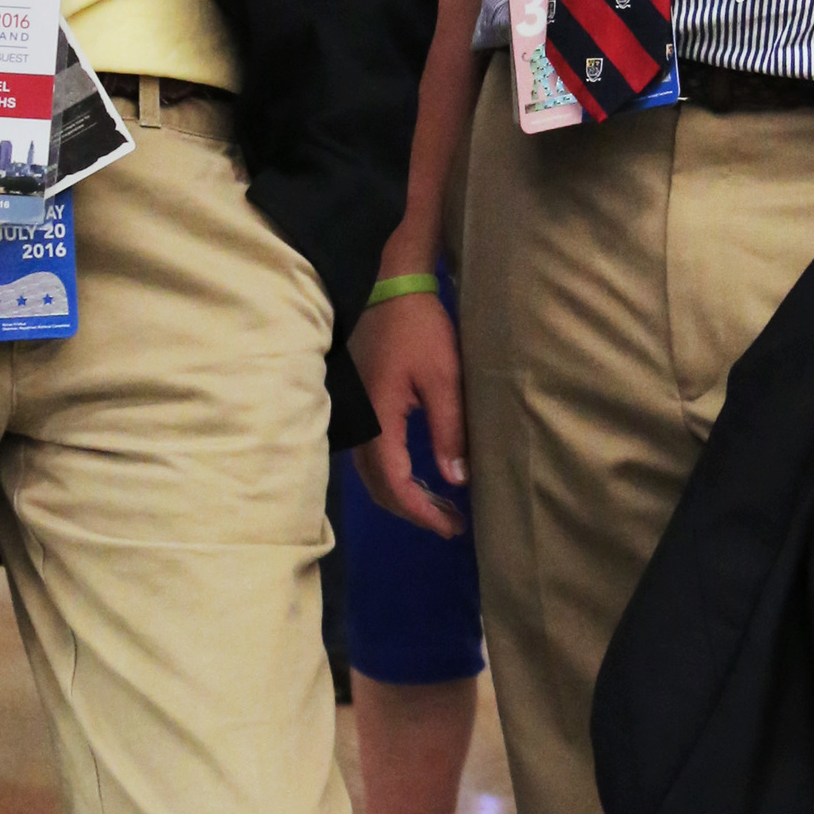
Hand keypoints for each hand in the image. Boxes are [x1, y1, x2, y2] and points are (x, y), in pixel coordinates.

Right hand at [351, 283, 468, 534]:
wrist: (388, 287)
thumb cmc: (418, 328)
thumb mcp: (444, 378)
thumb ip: (449, 430)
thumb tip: (456, 480)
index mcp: (378, 423)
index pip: (394, 486)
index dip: (422, 512)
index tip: (452, 526)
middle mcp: (360, 427)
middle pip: (379, 488)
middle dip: (414, 511)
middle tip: (451, 523)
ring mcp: (356, 417)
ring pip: (372, 475)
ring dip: (403, 496)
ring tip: (440, 506)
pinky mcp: (360, 408)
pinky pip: (371, 457)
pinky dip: (394, 476)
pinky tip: (419, 477)